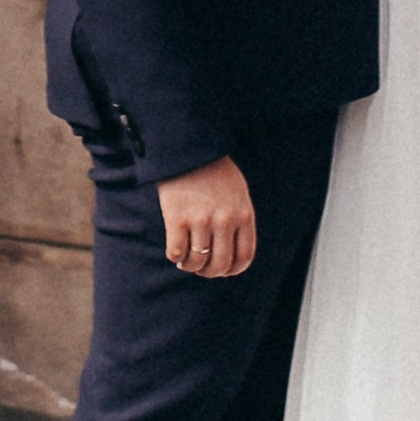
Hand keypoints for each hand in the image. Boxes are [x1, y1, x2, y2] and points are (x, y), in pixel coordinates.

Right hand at [158, 156, 256, 277]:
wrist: (189, 148)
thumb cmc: (214, 172)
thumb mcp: (237, 193)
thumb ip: (238, 221)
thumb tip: (231, 257)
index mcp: (243, 215)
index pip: (243, 258)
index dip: (231, 270)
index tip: (221, 269)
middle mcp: (225, 220)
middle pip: (219, 265)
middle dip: (209, 272)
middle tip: (201, 267)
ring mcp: (201, 220)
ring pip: (197, 262)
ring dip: (190, 266)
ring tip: (186, 258)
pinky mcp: (177, 218)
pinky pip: (176, 253)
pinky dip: (175, 257)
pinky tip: (176, 249)